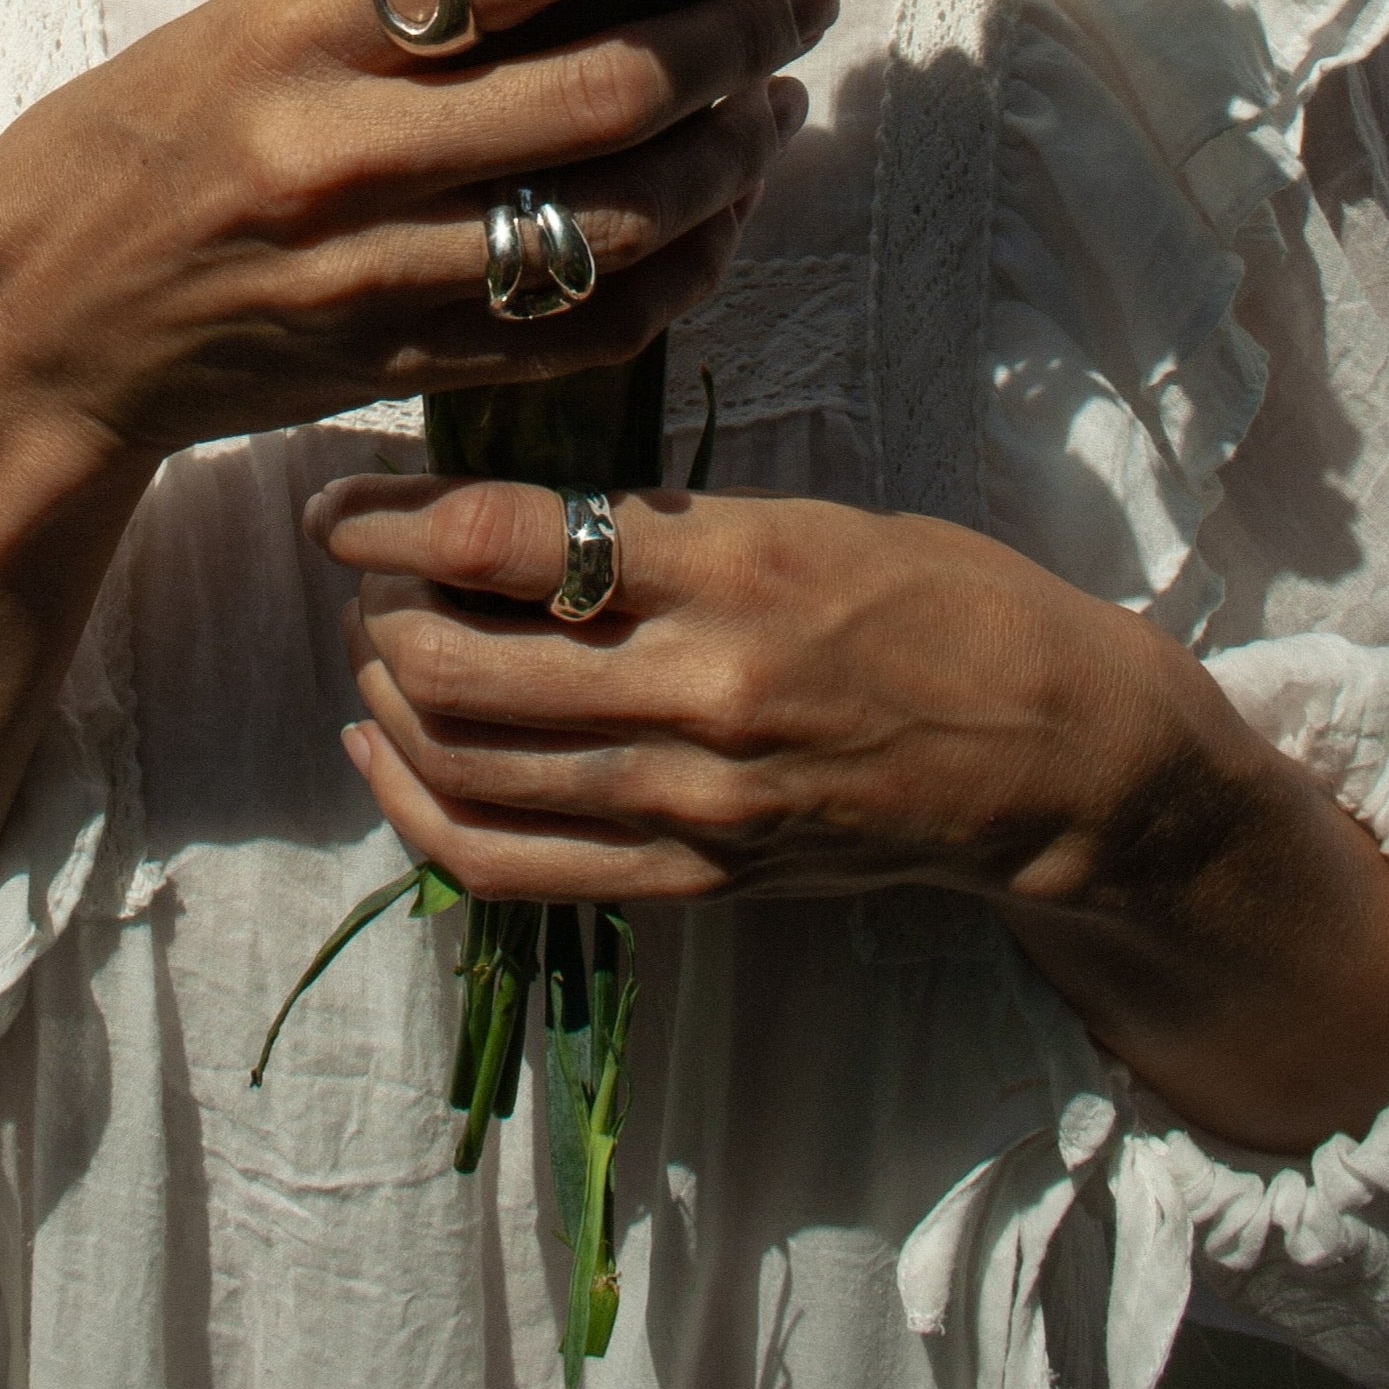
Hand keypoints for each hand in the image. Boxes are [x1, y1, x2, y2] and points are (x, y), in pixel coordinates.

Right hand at [0, 0, 833, 461]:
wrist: (39, 332)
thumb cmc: (135, 143)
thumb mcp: (242, 19)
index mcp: (301, 27)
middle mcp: (347, 150)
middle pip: (611, 89)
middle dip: (744, 34)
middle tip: (801, 1)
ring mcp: (379, 274)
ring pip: (622, 219)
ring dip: (733, 156)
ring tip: (777, 105)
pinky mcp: (401, 369)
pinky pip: (586, 330)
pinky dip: (683, 276)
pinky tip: (719, 223)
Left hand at [309, 478, 1388, 1148]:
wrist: (1055, 756)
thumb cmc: (938, 601)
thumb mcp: (804, 517)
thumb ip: (657, 530)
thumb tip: (493, 521)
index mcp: (737, 569)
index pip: (511, 543)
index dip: (389, 525)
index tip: (333, 509)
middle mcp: (704, 691)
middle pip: (461, 668)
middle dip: (375, 617)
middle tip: (362, 582)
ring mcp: (696, 802)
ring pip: (469, 769)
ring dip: (388, 704)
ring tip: (377, 655)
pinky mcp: (695, 879)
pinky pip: (508, 866)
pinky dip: (418, 813)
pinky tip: (385, 758)